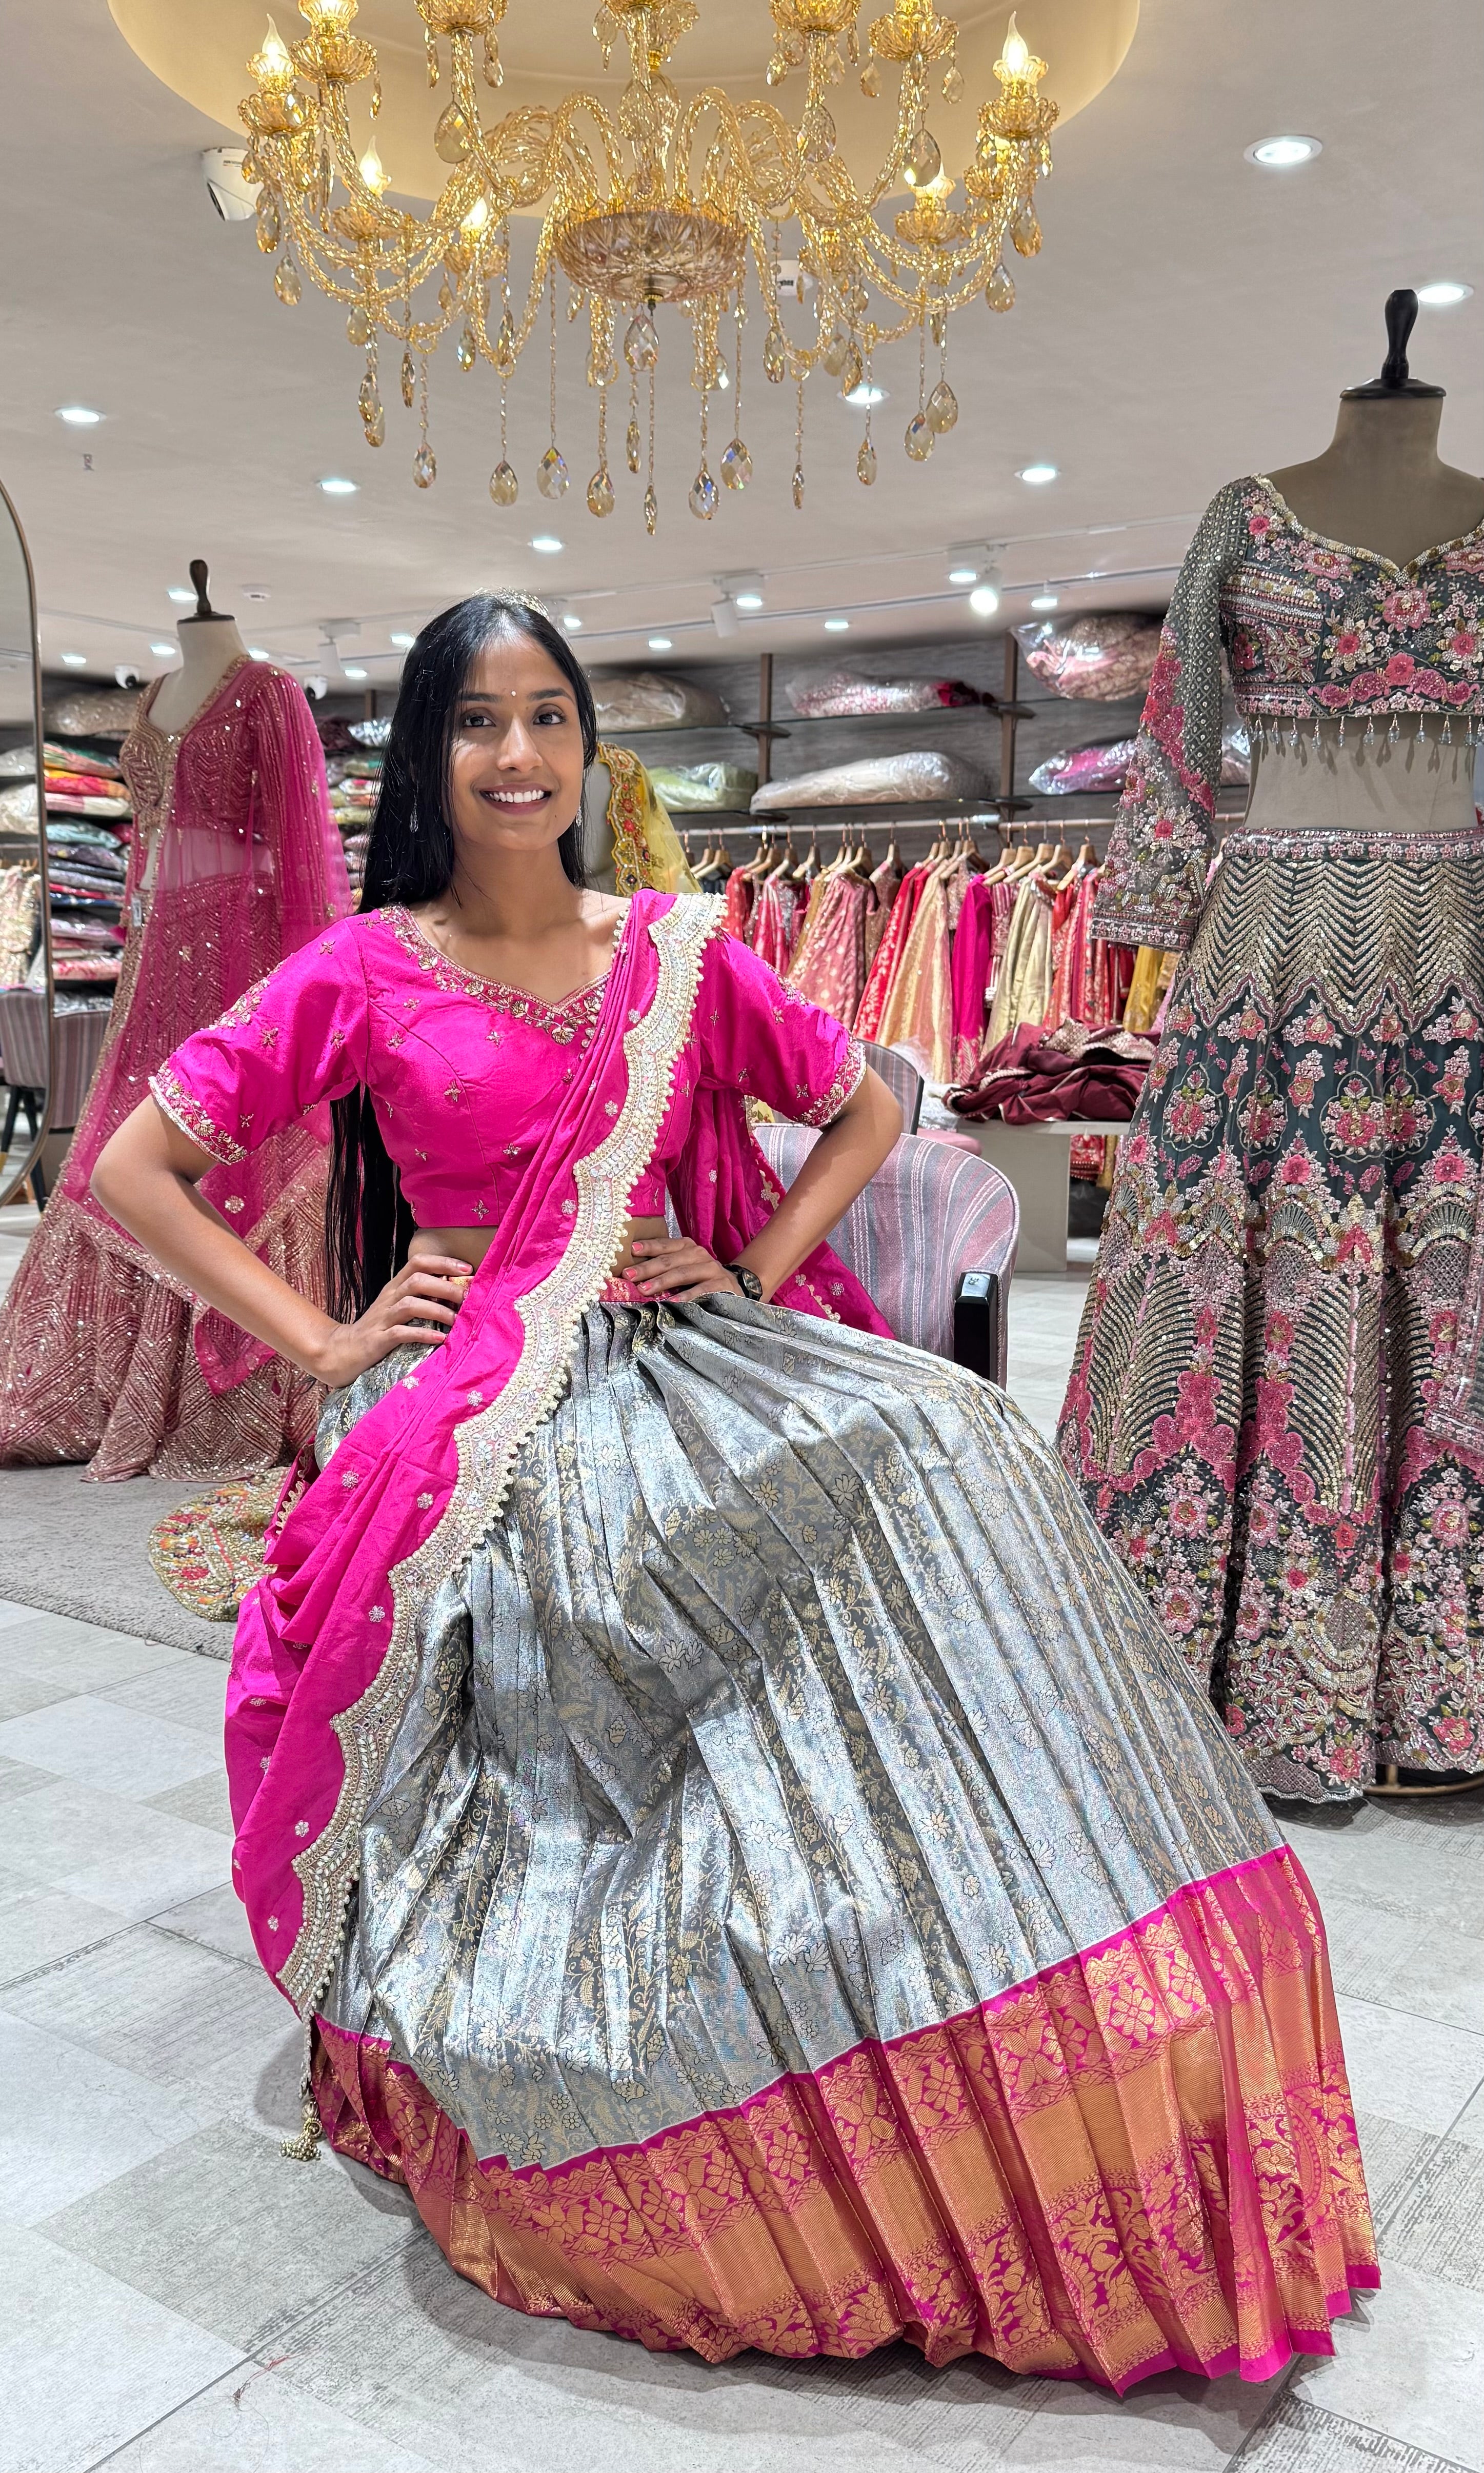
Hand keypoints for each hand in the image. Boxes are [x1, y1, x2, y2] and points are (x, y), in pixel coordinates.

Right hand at [306, 1255, 472, 1388]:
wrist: (344, 1350)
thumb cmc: (379, 1328)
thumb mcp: (398, 1307)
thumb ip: (422, 1297)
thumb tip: (456, 1291)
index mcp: (395, 1286)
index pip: (417, 1262)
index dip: (443, 1262)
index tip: (467, 1269)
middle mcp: (389, 1298)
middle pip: (417, 1281)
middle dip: (446, 1287)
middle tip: (468, 1297)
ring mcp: (383, 1318)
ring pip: (410, 1304)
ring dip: (437, 1311)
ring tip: (456, 1320)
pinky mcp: (378, 1340)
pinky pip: (401, 1333)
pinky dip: (422, 1334)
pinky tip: (439, 1338)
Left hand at [628, 1236, 759, 1303]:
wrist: (734, 1286)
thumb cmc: (699, 1277)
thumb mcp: (683, 1267)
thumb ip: (663, 1267)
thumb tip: (632, 1273)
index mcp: (687, 1247)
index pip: (665, 1245)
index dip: (648, 1247)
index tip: (631, 1250)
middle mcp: (698, 1254)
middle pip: (669, 1260)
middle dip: (647, 1268)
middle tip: (629, 1276)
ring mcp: (711, 1268)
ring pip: (683, 1273)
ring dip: (662, 1281)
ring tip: (644, 1290)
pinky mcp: (721, 1285)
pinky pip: (701, 1290)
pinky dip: (687, 1296)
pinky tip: (673, 1302)